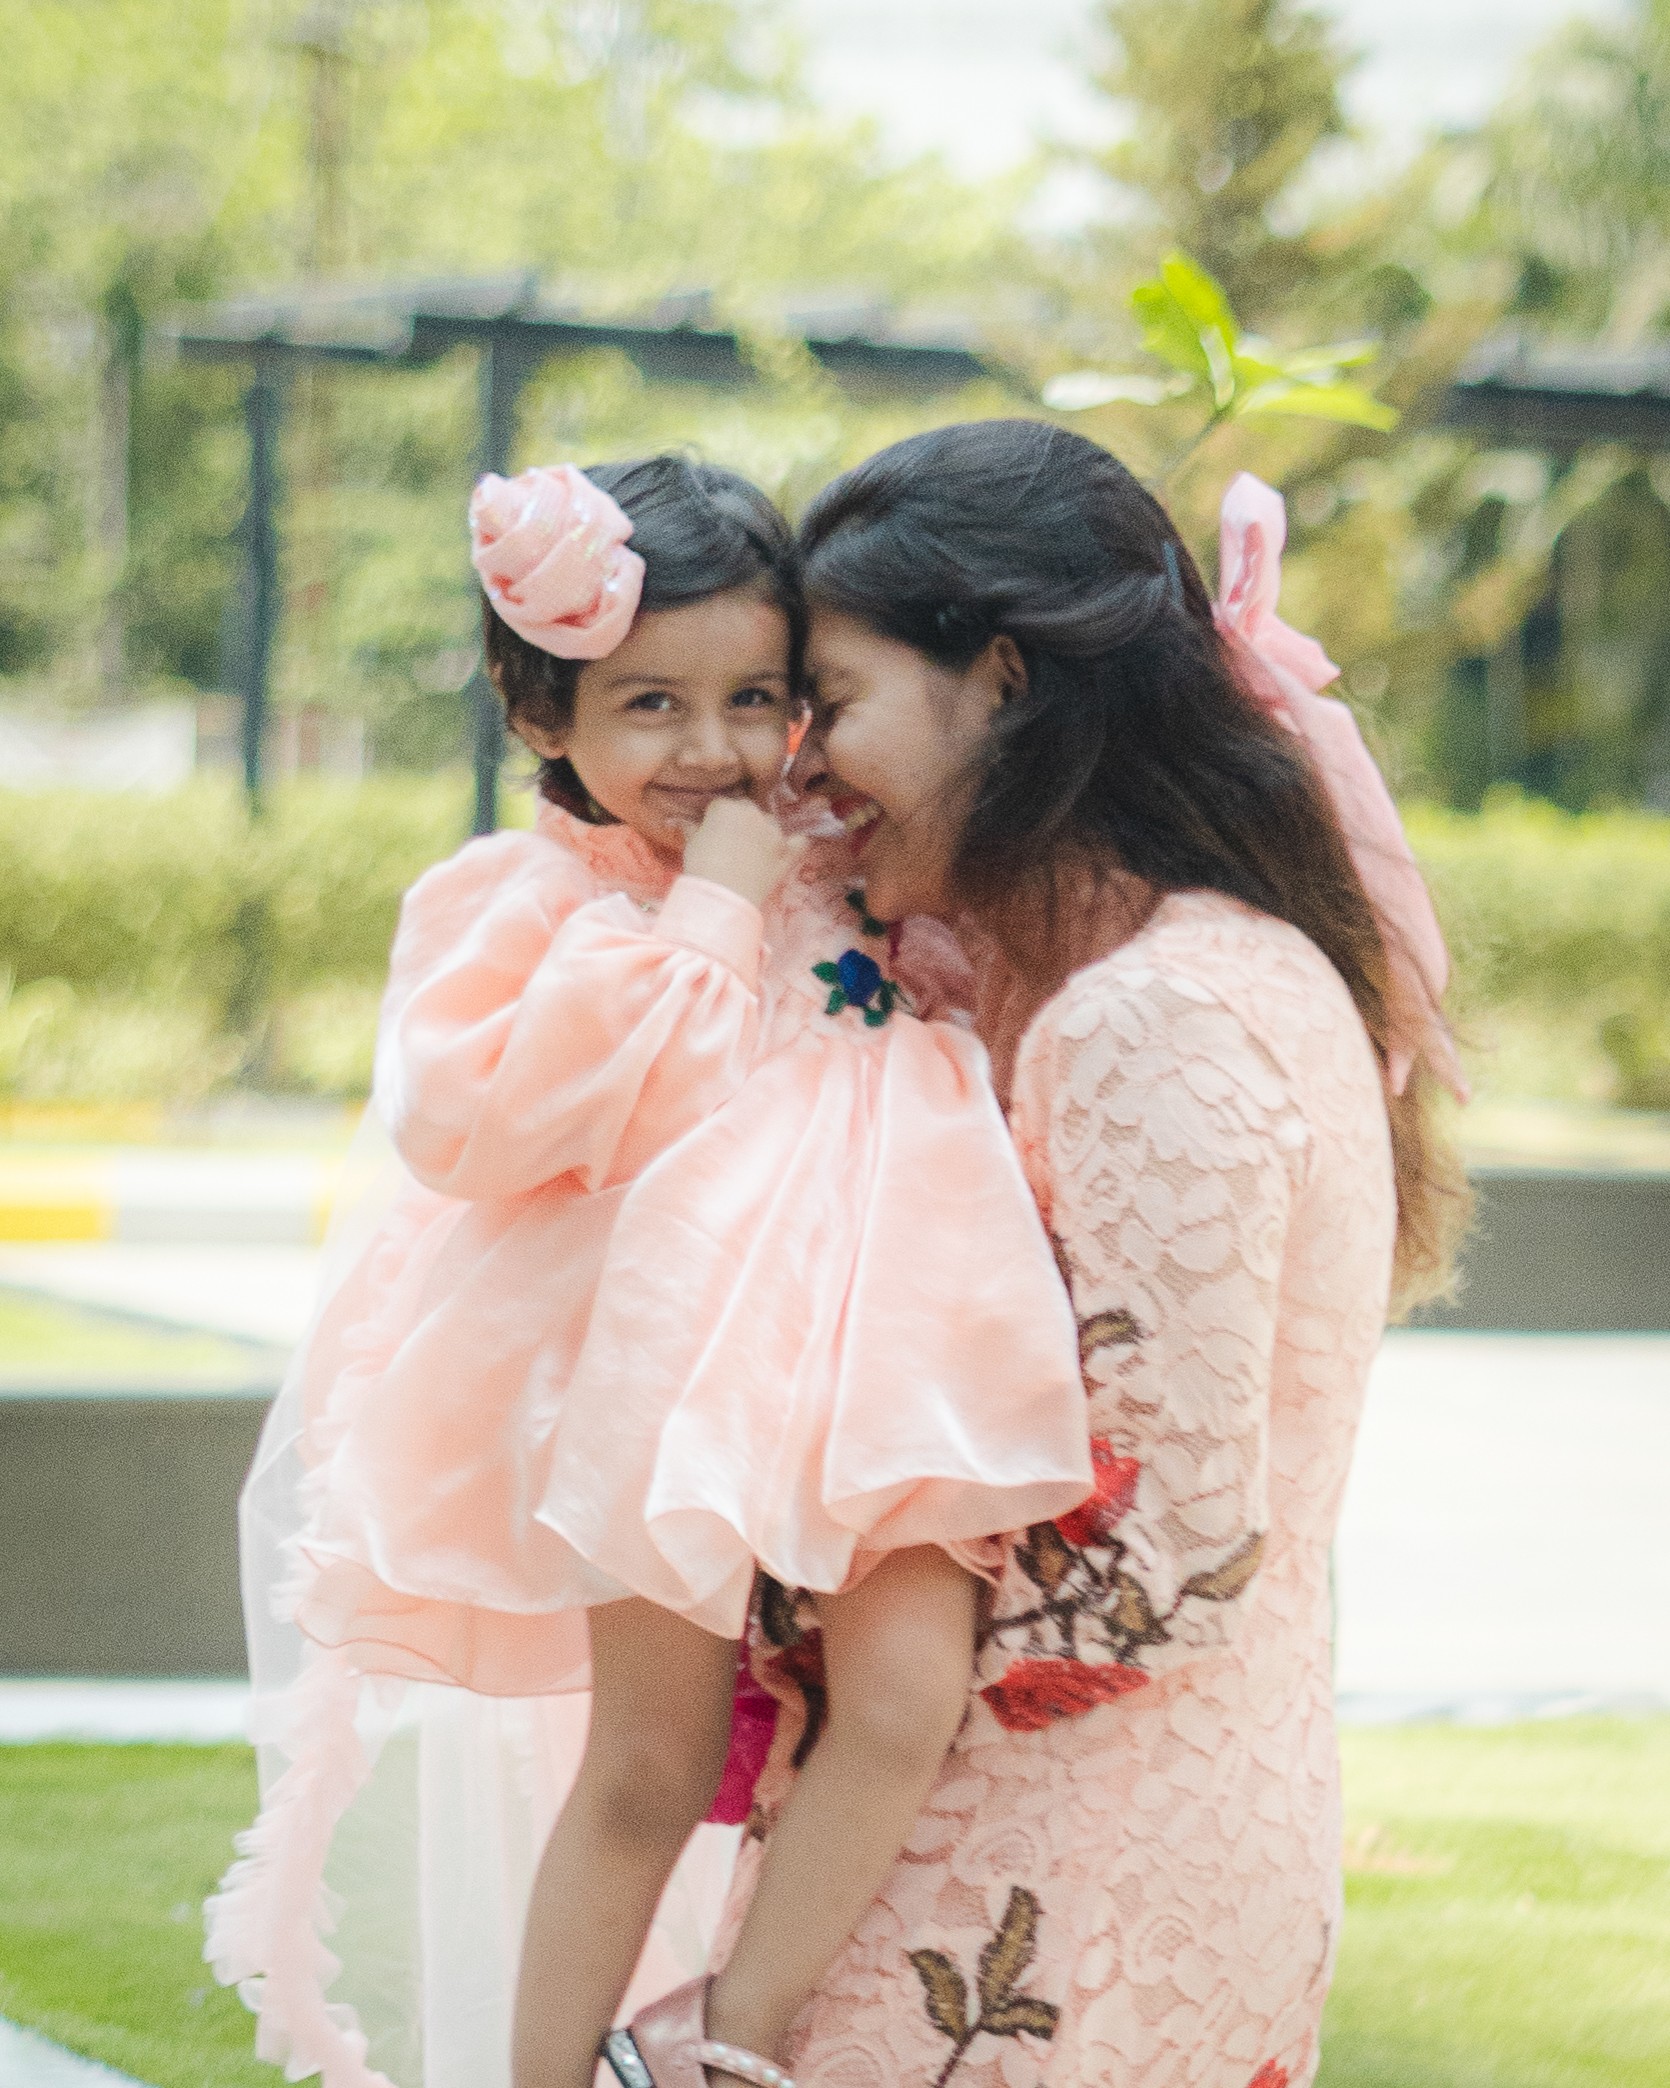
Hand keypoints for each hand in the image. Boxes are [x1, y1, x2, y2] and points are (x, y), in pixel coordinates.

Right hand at [683, 796, 799, 908]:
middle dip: (741, 821)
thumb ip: (691, 828)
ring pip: (771, 823)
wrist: (724, 895)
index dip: (717, 819)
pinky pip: (800, 841)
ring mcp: (774, 831)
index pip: (721, 805)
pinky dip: (796, 843)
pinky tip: (789, 848)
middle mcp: (753, 813)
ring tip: (755, 851)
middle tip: (732, 842)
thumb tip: (680, 821)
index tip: (713, 832)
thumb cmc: (702, 868)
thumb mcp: (691, 844)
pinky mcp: (787, 851)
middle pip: (748, 809)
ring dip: (764, 831)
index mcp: (726, 807)